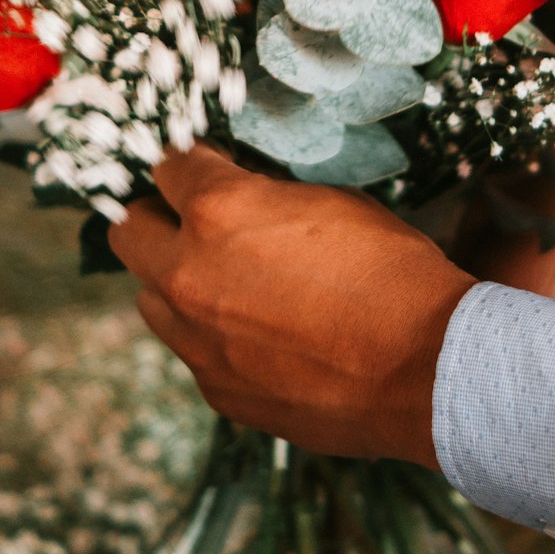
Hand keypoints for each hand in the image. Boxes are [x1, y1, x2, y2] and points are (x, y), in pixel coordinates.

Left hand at [108, 145, 475, 467]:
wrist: (426, 368)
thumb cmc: (391, 272)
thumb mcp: (330, 202)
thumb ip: (267, 197)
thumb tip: (244, 195)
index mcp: (218, 212)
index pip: (167, 166)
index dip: (190, 163)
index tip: (204, 166)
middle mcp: (189, 274)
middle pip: (128, 230)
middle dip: (157, 216)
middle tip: (191, 218)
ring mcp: (197, 340)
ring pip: (148, 296)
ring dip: (174, 280)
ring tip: (224, 279)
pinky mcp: (216, 389)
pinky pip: (190, 350)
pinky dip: (211, 334)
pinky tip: (258, 332)